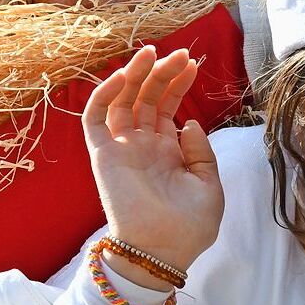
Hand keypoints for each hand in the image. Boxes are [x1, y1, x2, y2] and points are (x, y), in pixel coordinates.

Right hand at [82, 46, 223, 272]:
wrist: (163, 253)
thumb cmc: (189, 227)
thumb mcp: (209, 186)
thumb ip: (201, 153)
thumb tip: (190, 123)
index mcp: (167, 152)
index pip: (167, 108)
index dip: (178, 84)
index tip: (192, 64)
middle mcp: (142, 146)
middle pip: (147, 98)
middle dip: (162, 73)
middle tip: (180, 52)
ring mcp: (122, 149)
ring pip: (123, 101)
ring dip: (135, 75)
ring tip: (152, 53)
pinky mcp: (103, 156)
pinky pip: (96, 119)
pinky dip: (105, 94)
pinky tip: (124, 75)